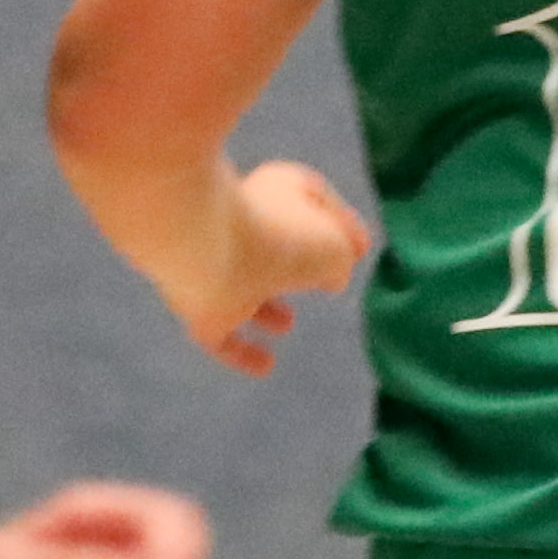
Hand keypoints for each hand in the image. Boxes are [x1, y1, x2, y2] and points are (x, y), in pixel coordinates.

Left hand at [170, 159, 372, 375]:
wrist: (200, 244)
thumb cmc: (279, 233)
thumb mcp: (336, 243)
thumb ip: (342, 258)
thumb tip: (330, 277)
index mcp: (280, 192)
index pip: (314, 203)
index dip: (339, 224)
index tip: (359, 248)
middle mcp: (246, 224)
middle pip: (277, 242)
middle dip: (297, 262)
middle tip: (324, 281)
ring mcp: (217, 264)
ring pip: (245, 284)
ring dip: (265, 304)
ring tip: (287, 323)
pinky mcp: (198, 305)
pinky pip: (223, 333)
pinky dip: (243, 349)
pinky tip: (266, 365)